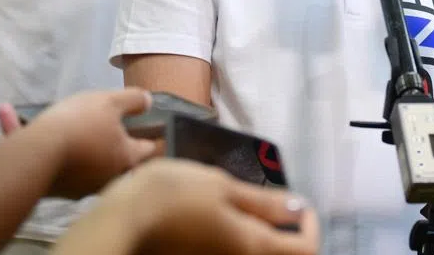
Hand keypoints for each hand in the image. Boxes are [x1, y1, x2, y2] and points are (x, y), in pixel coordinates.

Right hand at [2, 89, 157, 199]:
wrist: (38, 155)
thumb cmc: (81, 124)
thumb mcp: (110, 102)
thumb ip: (132, 100)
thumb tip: (148, 102)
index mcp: (125, 158)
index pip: (146, 150)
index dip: (148, 138)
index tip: (148, 131)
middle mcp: (107, 178)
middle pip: (116, 161)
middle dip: (111, 145)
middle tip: (105, 127)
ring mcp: (81, 188)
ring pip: (81, 161)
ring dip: (69, 141)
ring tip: (57, 120)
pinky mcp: (55, 190)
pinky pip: (50, 162)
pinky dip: (40, 143)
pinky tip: (9, 117)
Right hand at [66, 158, 318, 254]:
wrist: (123, 219)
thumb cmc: (172, 194)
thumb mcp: (222, 185)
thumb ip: (263, 202)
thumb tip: (297, 208)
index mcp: (254, 244)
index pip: (307, 247)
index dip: (309, 223)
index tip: (297, 203)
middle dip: (287, 233)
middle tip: (276, 208)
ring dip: (263, 237)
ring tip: (248, 210)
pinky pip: (233, 254)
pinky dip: (239, 242)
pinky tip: (226, 222)